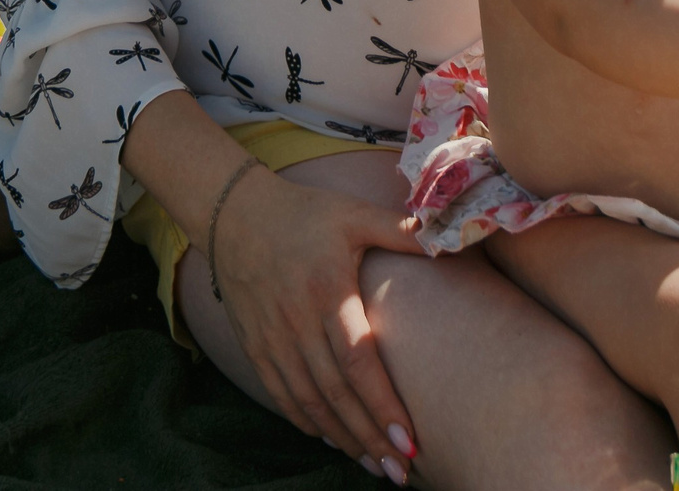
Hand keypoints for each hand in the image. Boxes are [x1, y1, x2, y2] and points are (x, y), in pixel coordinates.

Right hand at [210, 164, 424, 471]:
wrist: (233, 214)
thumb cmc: (303, 214)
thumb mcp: (352, 214)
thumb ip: (398, 230)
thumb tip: (445, 240)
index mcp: (325, 290)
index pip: (357, 361)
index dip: (381, 404)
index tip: (407, 439)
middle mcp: (295, 321)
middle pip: (335, 394)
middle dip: (368, 438)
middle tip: (399, 471)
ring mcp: (271, 337)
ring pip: (308, 402)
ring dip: (342, 439)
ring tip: (374, 467)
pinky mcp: (254, 345)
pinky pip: (281, 395)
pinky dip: (307, 422)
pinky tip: (332, 439)